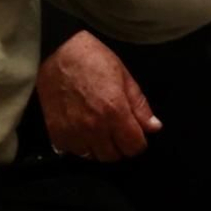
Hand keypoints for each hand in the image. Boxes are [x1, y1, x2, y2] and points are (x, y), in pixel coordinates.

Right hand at [37, 33, 159, 162]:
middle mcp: (94, 128)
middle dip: (120, 146)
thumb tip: (154, 127)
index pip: (133, 147)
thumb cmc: (94, 59)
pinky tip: (81, 128)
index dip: (138, 142)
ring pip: (93, 157)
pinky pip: (73, 152)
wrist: (58, 53)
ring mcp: (73, 134)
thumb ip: (139, 105)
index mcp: (115, 112)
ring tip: (99, 129)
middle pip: (113, 156)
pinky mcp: (57, 135)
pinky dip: (80, 145)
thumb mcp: (124, 76)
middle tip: (117, 130)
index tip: (136, 134)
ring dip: (99, 147)